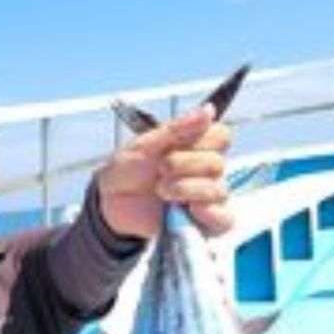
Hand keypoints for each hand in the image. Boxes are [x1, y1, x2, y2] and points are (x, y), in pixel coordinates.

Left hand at [96, 104, 233, 238]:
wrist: (110, 202)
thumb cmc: (128, 169)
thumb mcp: (144, 145)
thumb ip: (176, 129)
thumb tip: (209, 110)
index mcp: (197, 146)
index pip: (221, 136)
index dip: (200, 139)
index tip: (173, 144)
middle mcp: (207, 171)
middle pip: (216, 163)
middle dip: (183, 165)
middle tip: (159, 169)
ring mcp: (206, 197)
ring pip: (217, 190)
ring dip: (185, 188)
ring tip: (161, 190)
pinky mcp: (203, 223)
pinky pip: (224, 220)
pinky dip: (209, 214)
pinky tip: (190, 209)